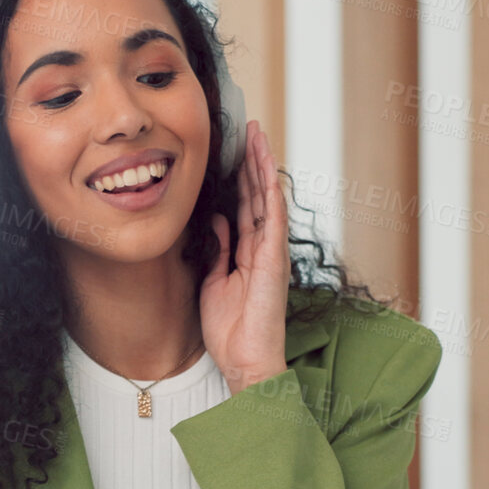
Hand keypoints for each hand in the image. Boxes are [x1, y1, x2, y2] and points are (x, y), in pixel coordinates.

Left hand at [201, 119, 289, 395]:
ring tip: (258, 136)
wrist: (245, 360)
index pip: (246, 207)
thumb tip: (217, 220)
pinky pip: (273, 222)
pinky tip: (267, 171)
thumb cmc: (231, 330)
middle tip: (249, 128)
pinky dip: (270, 195)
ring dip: (263, 167)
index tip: (235, 150)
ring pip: (267, 200)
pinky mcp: (274, 262)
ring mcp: (271, 253)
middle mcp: (263, 249)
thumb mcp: (214, 281)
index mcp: (249, 254)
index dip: (241, 178)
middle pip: (258, 196)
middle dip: (253, 162)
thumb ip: (218, 250)